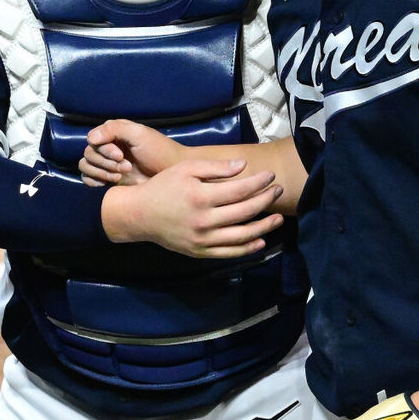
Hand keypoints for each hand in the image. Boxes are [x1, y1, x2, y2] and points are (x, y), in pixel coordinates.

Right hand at [80, 119, 182, 186]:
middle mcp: (108, 147)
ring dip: (101, 172)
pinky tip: (108, 183)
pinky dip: (93, 181)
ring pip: (86, 166)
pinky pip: (87, 178)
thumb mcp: (139, 134)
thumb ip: (114, 130)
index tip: (121, 155)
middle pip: (89, 154)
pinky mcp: (108, 178)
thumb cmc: (159, 151)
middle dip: (106, 163)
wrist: (171, 173)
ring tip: (120, 176)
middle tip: (127, 167)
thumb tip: (90, 138)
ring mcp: (108, 163)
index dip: (104, 150)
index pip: (94, 140)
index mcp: (114, 133)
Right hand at [101, 155, 283, 257]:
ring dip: (264, 227)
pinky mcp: (200, 251)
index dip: (259, 182)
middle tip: (277, 190)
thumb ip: (215, 167)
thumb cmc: (163, 187)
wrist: (139, 215)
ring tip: (278, 218)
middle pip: (245, 212)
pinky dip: (247, 249)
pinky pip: (229, 253)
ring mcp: (203, 239)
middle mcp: (204, 220)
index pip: (240, 190)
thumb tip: (243, 166)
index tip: (271, 175)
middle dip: (265, 200)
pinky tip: (260, 241)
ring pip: (241, 236)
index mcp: (201, 196)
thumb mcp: (186, 169)